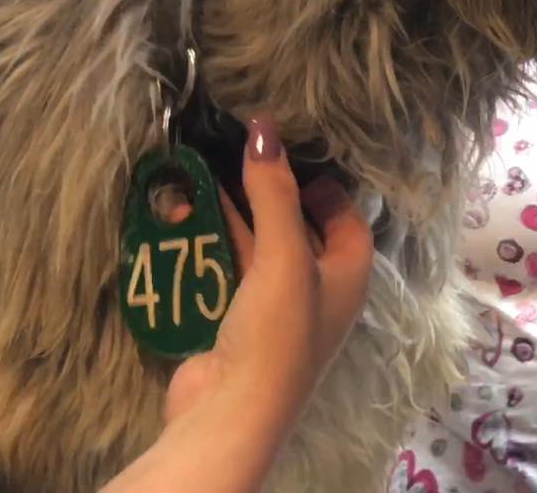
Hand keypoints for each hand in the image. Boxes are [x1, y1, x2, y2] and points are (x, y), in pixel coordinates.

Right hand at [104, 116, 374, 492]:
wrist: (232, 410)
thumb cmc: (278, 330)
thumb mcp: (284, 254)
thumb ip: (275, 192)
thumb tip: (265, 127)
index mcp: (348, 275)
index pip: (347, 219)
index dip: (324, 187)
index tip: (291, 157)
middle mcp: (318, 292)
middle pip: (300, 230)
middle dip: (272, 195)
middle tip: (241, 156)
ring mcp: (276, 310)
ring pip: (260, 249)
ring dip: (237, 217)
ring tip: (208, 175)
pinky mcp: (237, 323)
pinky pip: (229, 272)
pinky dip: (213, 245)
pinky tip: (188, 218)